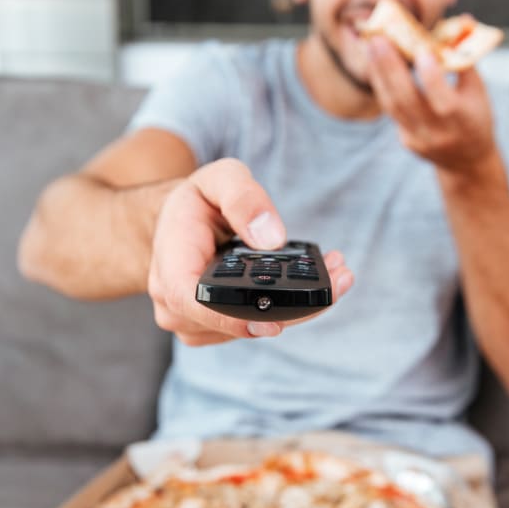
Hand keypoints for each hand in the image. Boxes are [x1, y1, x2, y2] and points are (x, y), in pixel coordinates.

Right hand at [147, 158, 353, 345]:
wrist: (181, 221)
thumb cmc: (199, 200)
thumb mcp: (220, 179)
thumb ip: (243, 199)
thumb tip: (271, 239)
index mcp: (170, 265)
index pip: (194, 303)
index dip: (232, 318)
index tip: (274, 323)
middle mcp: (176, 304)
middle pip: (235, 322)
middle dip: (293, 307)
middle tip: (339, 278)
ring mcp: (195, 321)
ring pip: (250, 328)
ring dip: (298, 308)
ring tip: (336, 275)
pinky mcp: (217, 328)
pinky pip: (253, 325)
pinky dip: (287, 308)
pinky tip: (315, 284)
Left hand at [366, 35, 497, 175]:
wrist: (467, 161)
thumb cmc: (476, 116)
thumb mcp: (479, 90)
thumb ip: (466, 58)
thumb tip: (463, 21)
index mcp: (463, 120)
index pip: (443, 100)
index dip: (431, 76)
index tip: (421, 50)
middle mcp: (438, 132)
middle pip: (407, 100)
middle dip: (391, 68)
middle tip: (379, 39)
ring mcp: (419, 139)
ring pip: (392, 105)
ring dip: (380, 73)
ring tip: (372, 46)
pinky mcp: (406, 140)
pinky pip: (391, 110)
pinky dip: (382, 86)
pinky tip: (376, 64)